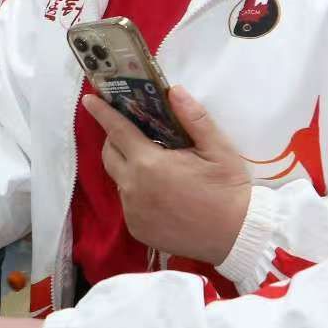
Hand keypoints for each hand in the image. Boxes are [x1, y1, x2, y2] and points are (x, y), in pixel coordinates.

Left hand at [84, 85, 252, 265]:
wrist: (237, 236)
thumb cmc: (228, 188)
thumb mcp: (218, 148)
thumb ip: (193, 118)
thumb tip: (174, 91)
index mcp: (149, 164)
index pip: (117, 131)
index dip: (102, 112)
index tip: (89, 99)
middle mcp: (133, 188)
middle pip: (110, 155)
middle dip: (116, 139)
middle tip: (135, 133)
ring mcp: (133, 211)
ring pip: (119, 180)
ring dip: (129, 167)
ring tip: (155, 165)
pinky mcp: (138, 230)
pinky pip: (129, 204)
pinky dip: (137, 193)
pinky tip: (161, 193)